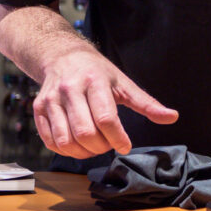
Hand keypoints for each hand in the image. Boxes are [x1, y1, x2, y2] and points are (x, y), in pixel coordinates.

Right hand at [33, 45, 177, 158]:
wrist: (63, 57)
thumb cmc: (98, 72)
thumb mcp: (124, 83)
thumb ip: (147, 103)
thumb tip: (172, 117)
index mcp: (95, 80)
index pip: (106, 118)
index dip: (118, 138)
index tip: (125, 146)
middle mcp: (70, 89)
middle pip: (85, 132)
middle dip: (101, 147)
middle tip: (110, 145)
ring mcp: (51, 100)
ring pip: (66, 140)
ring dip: (83, 152)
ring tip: (95, 147)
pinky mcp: (38, 109)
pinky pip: (50, 141)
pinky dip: (65, 151)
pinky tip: (78, 146)